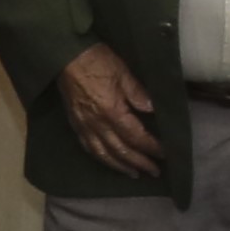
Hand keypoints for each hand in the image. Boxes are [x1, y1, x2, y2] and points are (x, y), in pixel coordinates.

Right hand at [58, 43, 165, 180]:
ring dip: (120, 166)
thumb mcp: (122, 72)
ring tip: (133, 174)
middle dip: (139, 162)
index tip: (165, 154)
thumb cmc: (97, 61)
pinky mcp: (75, 124)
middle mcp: (98, 125)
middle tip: (154, 171)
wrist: (65, 56)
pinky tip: (108, 161)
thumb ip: (138, 93)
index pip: (136, 137)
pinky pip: (88, 147)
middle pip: (121, 151)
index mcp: (112, 112)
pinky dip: (101, 158)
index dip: (151, 147)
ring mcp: (85, 126)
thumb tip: (153, 109)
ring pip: (104, 154)